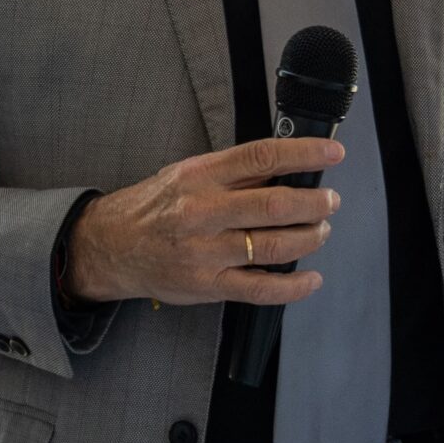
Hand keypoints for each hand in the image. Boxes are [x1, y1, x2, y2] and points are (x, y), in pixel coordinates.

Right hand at [64, 138, 343, 306]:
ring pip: (274, 247)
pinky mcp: (207, 285)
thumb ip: (236, 171)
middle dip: (315, 203)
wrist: (110, 246)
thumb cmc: (157, 207)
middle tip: (330, 202)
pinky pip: (260, 290)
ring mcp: (205, 252)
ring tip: (320, 230)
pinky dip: (294, 287)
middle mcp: (203, 212)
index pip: (262, 157)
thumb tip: (290, 165)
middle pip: (275, 205)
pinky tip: (311, 279)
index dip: (304, 153)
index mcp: (201, 176)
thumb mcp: (189, 173)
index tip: (333, 153)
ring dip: (309, 238)